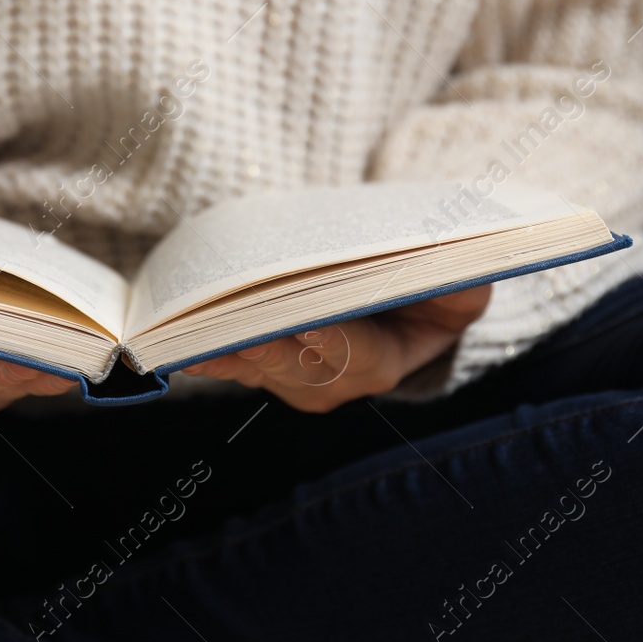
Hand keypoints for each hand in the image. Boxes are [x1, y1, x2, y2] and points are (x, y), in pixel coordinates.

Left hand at [180, 285, 491, 412]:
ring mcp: (294, 379)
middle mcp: (335, 383)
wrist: (393, 292)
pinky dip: (210, 355)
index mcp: (385, 362)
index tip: (308, 324)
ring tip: (203, 336)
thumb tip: (451, 258)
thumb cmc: (427, 282)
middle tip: (242, 328)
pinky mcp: (263, 364)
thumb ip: (455, 277)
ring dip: (232, 351)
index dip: (335, 340)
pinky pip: (234, 364)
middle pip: (299, 367)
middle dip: (270, 346)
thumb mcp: (459, 280)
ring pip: (261, 367)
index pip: (359, 355)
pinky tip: (183, 349)